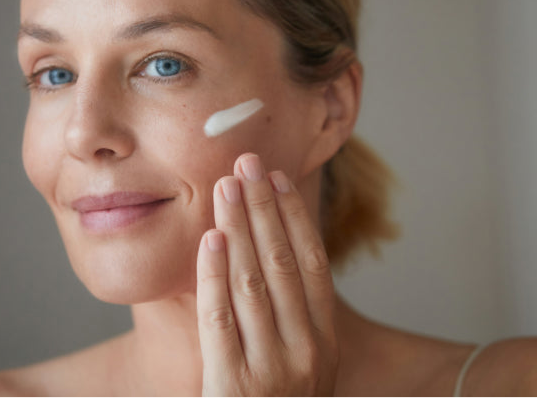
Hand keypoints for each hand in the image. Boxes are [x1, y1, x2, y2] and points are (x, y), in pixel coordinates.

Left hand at [196, 153, 338, 395]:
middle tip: (248, 162)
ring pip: (253, 280)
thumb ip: (291, 314)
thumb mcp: (299, 364)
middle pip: (282, 262)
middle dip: (264, 207)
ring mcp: (272, 370)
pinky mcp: (233, 387)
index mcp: (324, 341)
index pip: (311, 263)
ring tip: (228, 185)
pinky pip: (221, 319)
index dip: (295, 216)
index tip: (279, 178)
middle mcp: (306, 351)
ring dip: (240, 226)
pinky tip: (212, 238)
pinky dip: (216, 274)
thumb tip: (273, 245)